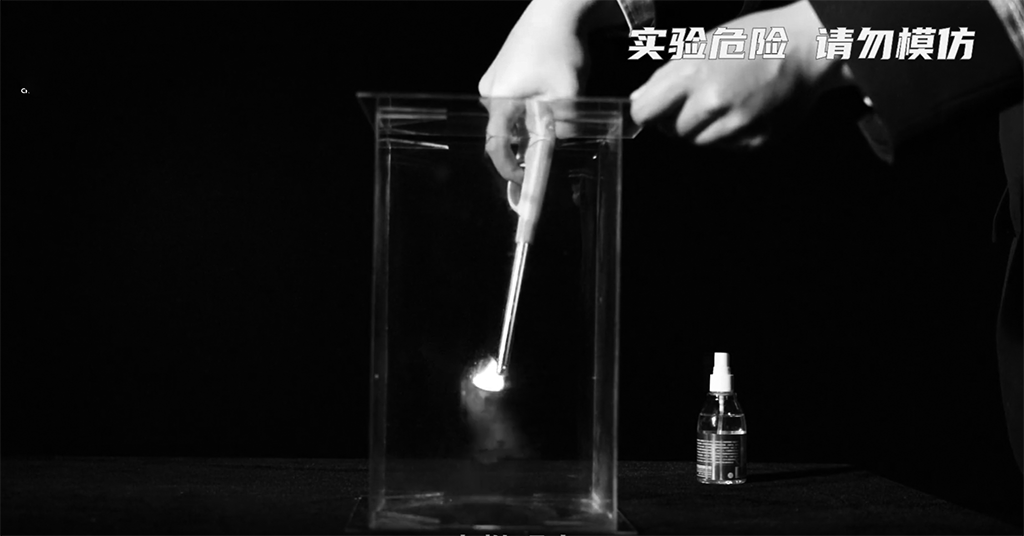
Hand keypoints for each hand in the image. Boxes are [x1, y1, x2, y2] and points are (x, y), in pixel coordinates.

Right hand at [479, 0, 622, 183]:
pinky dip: (531, 105)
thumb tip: (556, 148)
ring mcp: (494, 79)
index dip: (508, 168)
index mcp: (500, 98)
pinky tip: (549, 90)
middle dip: (528, 140)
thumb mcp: (567, 94)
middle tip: (554, 138)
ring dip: (533, 120)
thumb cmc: (560, 49)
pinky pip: (514, 100)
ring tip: (558, 102)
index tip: (524, 181)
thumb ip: (560, 127)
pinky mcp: (502, 71)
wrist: (556, 11)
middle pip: (506, 131)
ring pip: (513, 116)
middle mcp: (489, 91)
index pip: (496, 145)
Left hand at [630, 0, 854, 148]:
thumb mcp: (704, 43)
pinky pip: (725, 147)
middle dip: (678, 118)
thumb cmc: (757, 38)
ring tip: (725, 102)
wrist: (809, 49)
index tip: (656, 107)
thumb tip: (640, 99)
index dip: (648, 110)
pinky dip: (728, 134)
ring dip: (703, 128)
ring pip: (697, 142)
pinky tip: (743, 110)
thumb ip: (668, 74)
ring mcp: (735, 126)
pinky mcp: (754, 141)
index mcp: (693, 73)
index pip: (644, 112)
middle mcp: (712, 103)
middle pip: (671, 131)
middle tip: (698, 99)